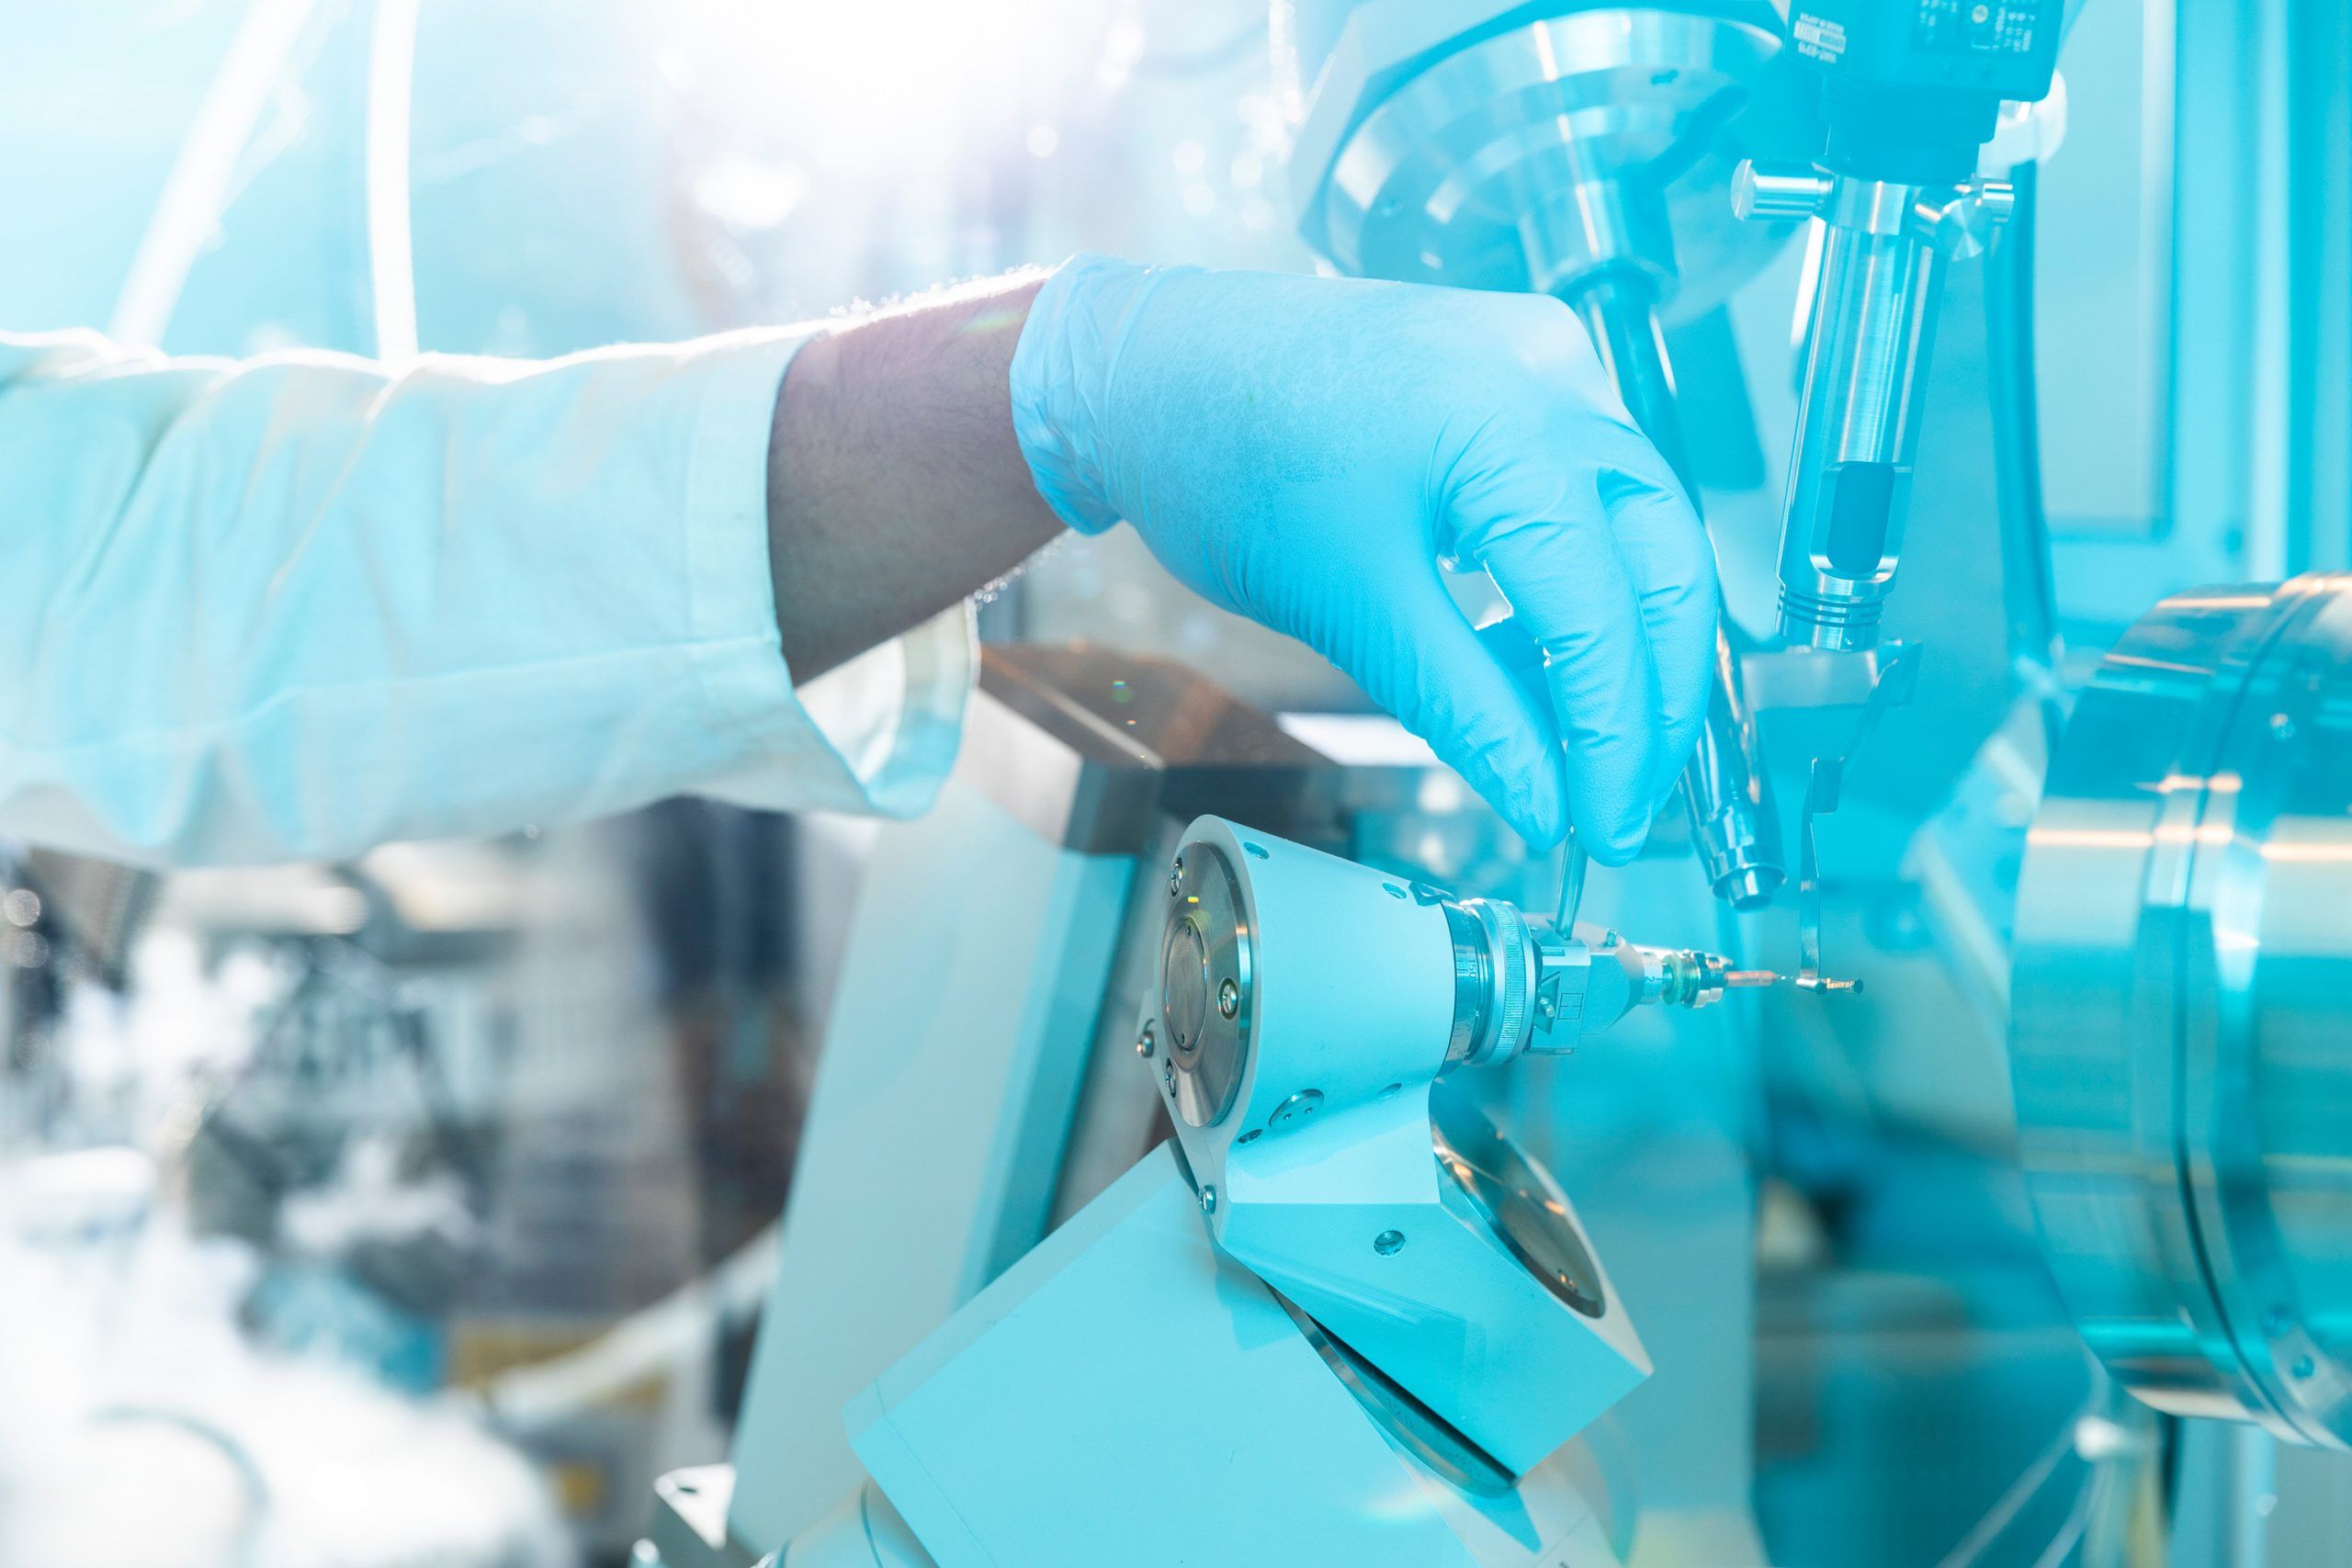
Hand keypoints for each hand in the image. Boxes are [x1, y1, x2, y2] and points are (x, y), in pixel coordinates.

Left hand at [1009, 255, 1716, 860]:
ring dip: (1618, 646)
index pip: (1603, 607)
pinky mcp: (1529, 374)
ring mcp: (1548, 362)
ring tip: (1560, 743)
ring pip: (1643, 529)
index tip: (1603, 829)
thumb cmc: (1224, 464)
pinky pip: (1592, 493)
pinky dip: (1575, 585)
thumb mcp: (1348, 607)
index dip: (1614, 737)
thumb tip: (1546, 803)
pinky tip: (1523, 657)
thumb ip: (1465, 708)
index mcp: (1507, 425)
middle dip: (1650, 700)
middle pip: (1663, 562)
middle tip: (1619, 804)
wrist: (1157, 368)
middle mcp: (1553, 375)